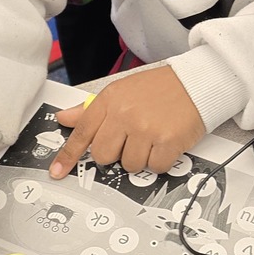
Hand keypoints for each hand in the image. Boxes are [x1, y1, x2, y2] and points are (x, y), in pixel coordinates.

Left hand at [52, 66, 204, 177]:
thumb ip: (91, 109)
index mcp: (110, 100)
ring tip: (153, 136)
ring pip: (130, 165)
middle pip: (104, 155)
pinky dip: (161, 160)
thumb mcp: (121, 91)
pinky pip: (155, 167)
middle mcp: (125, 114)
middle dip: (117, 153)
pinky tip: (166, 142)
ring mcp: (146, 129)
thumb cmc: (159, 88)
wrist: (196, 82)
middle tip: (132, 138)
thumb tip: (65, 118)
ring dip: (142, 156)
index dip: (68, 156)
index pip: (82, 132)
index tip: (57, 172)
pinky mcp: (167, 142)